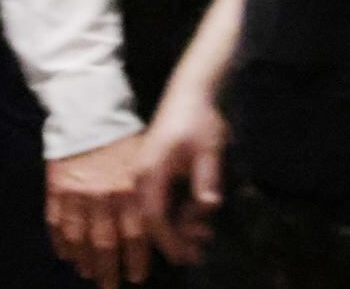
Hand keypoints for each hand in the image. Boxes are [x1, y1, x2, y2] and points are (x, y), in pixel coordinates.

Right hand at [47, 134, 152, 287]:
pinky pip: (56, 223)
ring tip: (88, 272)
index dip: (135, 260)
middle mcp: (103, 197)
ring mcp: (76, 195)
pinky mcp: (56, 189)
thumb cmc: (121, 138)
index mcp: (128, 190)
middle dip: (108, 270)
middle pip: (104, 245)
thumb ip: (146, 194)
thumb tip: (155, 226)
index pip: (134, 236)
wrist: (87, 113)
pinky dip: (61, 242)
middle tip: (110, 286)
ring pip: (79, 239)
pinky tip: (66, 254)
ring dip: (84, 260)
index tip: (136, 277)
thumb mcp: (144, 162)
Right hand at [131, 84, 226, 266]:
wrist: (190, 92)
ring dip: (178, 226)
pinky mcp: (152, 172)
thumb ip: (206, 179)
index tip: (187, 256)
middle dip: (177, 237)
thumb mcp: (207, 149)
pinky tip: (195, 216)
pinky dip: (175, 214)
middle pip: (152, 219)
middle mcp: (141, 176)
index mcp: (150, 171)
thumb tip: (208, 207)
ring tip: (206, 231)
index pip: (154, 216)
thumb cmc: (198, 119)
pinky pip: (158, 202)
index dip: (169, 240)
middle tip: (204, 242)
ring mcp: (145, 174)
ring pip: (155, 212)